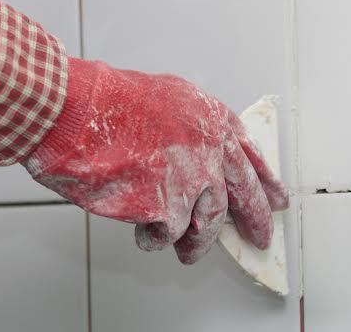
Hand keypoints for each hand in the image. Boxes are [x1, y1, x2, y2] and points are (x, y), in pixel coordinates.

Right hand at [23, 58, 289, 264]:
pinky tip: (145, 235)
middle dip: (253, 219)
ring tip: (187, 252)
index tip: (275, 197)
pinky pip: (168, 233)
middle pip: (241, 193)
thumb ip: (181, 126)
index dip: (263, 179)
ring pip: (207, 223)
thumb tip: (188, 152)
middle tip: (259, 238)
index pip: (249, 153)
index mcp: (207, 115)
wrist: (75, 111)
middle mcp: (208, 147)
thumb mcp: (157, 97)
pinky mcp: (168, 207)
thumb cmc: (100, 100)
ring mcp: (191, 179)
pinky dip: (155, 238)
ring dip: (197, 241)